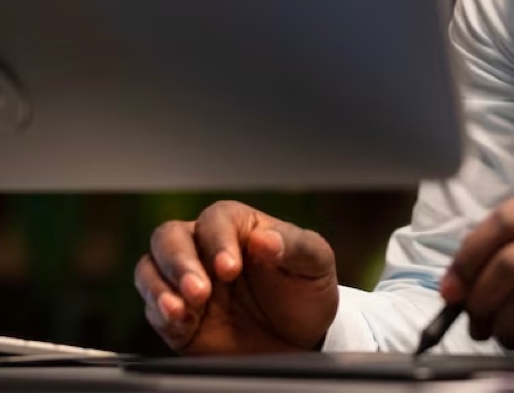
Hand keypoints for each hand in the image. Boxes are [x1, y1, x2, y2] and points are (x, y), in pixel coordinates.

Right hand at [134, 200, 338, 353]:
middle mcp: (206, 250)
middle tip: (201, 291)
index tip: (230, 268)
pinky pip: (152, 308)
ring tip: (183, 309)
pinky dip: (160, 314)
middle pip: (170, 237)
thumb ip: (294, 246)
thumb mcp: (315, 264)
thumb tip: (265, 238)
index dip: (218, 241)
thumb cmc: (306, 293)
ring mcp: (187, 283)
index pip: (216, 219)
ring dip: (161, 287)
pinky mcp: (175, 318)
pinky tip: (181, 324)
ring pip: (150, 268)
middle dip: (179, 262)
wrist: (299, 343)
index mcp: (240, 228)